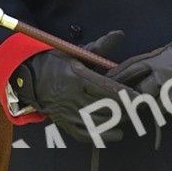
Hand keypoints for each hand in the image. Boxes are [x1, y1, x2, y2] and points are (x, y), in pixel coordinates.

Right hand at [12, 31, 144, 143]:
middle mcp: (72, 96)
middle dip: (125, 109)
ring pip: (99, 123)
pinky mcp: (65, 124)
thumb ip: (101, 47)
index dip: (125, 95)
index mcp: (76, 76)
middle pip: (105, 107)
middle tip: (139, 107)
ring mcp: (68, 112)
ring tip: (129, 116)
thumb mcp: (78, 52)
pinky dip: (103, 136)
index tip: (139, 97)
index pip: (106, 89)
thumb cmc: (58, 63)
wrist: (31, 77)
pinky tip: (116, 132)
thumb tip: (120, 34)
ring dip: (117, 121)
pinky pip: (86, 135)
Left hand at [107, 23, 171, 120]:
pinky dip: (169, 110)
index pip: (127, 72)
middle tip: (121, 102)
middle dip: (127, 98)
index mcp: (155, 64)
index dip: (114, 78)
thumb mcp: (167, 49)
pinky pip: (169, 114)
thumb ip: (149, 61)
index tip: (105, 82)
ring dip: (150, 104)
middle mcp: (161, 81)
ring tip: (156, 99)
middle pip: (134, 95)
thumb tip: (132, 69)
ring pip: (151, 107)